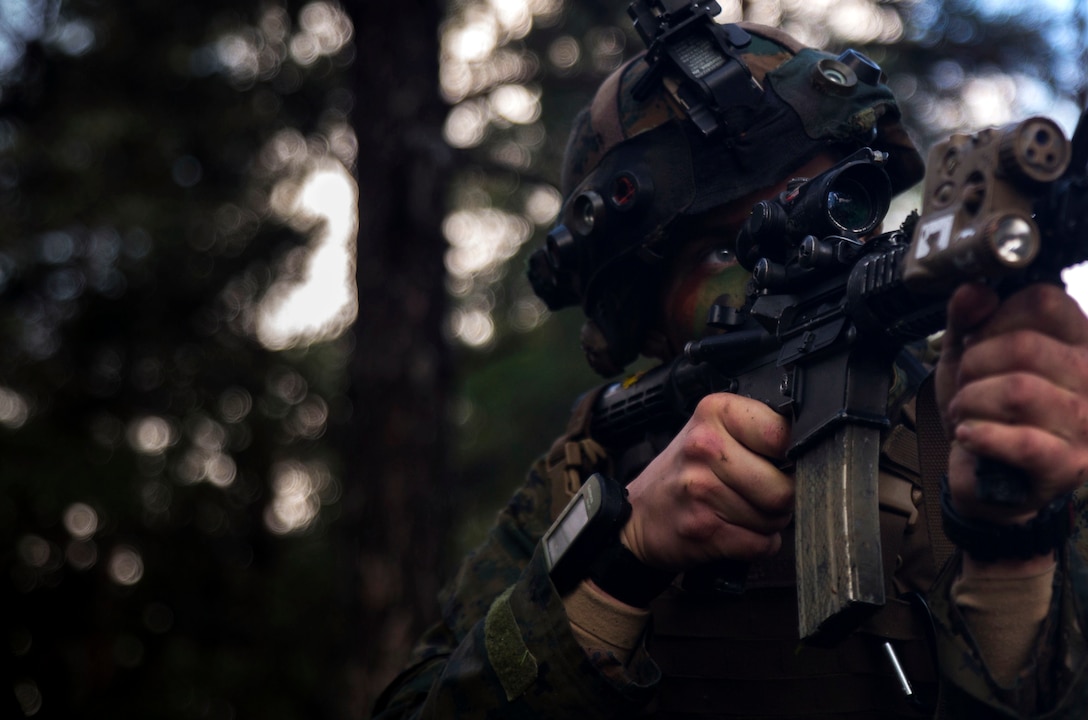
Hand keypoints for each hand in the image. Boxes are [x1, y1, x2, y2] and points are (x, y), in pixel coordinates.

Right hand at [619, 392, 793, 571]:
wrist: (636, 516)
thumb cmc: (684, 472)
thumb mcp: (712, 430)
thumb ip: (759, 431)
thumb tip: (815, 451)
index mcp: (715, 412)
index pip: (784, 433)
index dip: (791, 455)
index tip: (779, 462)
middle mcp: (706, 446)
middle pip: (784, 486)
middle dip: (782, 499)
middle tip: (758, 494)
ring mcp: (703, 489)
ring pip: (775, 519)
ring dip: (766, 523)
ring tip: (739, 511)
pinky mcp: (704, 530)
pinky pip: (761, 544)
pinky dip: (755, 544)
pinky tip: (734, 531)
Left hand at [936, 282, 1087, 525]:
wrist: (987, 478)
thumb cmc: (985, 409)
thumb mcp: (966, 355)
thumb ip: (966, 318)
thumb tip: (974, 290)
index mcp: (1076, 341)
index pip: (1045, 300)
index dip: (996, 317)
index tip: (977, 340)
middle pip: (1023, 347)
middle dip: (974, 365)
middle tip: (966, 384)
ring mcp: (1085, 424)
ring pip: (1017, 392)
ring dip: (971, 402)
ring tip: (966, 412)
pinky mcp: (1068, 465)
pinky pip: (1021, 441)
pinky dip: (981, 436)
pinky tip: (968, 435)